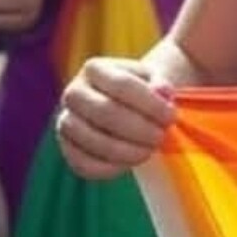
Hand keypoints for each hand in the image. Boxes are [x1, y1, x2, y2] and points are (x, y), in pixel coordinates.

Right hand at [57, 56, 175, 179]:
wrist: (121, 104)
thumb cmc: (142, 89)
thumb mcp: (154, 79)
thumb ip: (160, 84)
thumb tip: (162, 92)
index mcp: (94, 68)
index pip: (122, 84)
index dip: (150, 103)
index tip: (171, 116)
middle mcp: (73, 93)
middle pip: (105, 112)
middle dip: (138, 128)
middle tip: (161, 136)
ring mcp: (65, 122)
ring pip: (92, 140)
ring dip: (126, 150)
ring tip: (150, 149)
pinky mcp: (67, 149)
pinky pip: (83, 164)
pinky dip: (110, 168)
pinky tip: (132, 162)